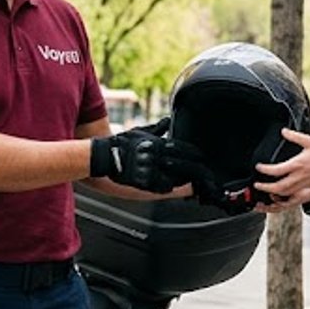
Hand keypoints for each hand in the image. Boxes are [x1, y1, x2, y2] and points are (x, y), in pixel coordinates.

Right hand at [89, 128, 205, 193]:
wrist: (105, 155)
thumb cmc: (122, 143)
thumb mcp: (140, 132)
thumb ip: (157, 128)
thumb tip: (167, 120)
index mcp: (157, 143)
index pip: (182, 148)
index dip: (194, 153)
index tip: (201, 155)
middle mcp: (156, 157)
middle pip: (183, 164)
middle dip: (195, 168)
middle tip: (204, 172)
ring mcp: (151, 170)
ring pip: (175, 178)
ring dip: (185, 180)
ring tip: (193, 181)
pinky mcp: (144, 182)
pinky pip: (162, 187)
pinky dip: (170, 187)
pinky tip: (175, 188)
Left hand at [254, 128, 309, 206]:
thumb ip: (295, 136)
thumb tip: (283, 131)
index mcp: (297, 165)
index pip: (276, 171)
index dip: (265, 170)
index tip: (258, 167)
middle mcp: (299, 177)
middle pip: (278, 188)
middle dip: (265, 188)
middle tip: (256, 185)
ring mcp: (303, 184)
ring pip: (285, 193)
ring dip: (273, 193)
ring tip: (265, 190)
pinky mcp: (307, 187)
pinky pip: (292, 194)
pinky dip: (283, 195)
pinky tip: (279, 192)